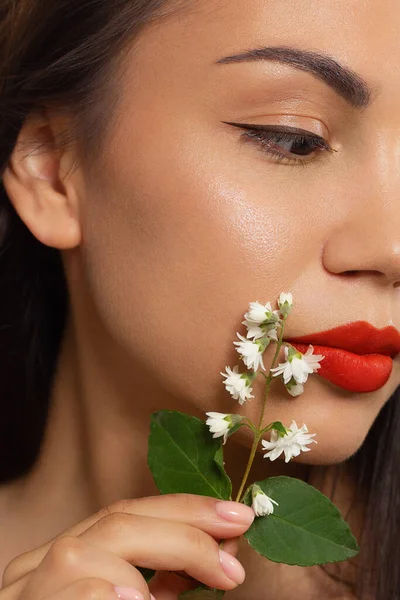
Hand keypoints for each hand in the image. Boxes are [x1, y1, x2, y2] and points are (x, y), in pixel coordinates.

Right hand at [1, 494, 254, 599]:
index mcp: (67, 557)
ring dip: (146, 569)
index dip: (184, 509)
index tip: (238, 517)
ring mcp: (22, 595)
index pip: (126, 512)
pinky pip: (76, 590)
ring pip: (79, 553)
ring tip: (181, 596)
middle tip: (234, 565)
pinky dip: (111, 594)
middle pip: (112, 521)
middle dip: (182, 532)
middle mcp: (36, 568)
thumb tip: (225, 545)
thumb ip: (168, 578)